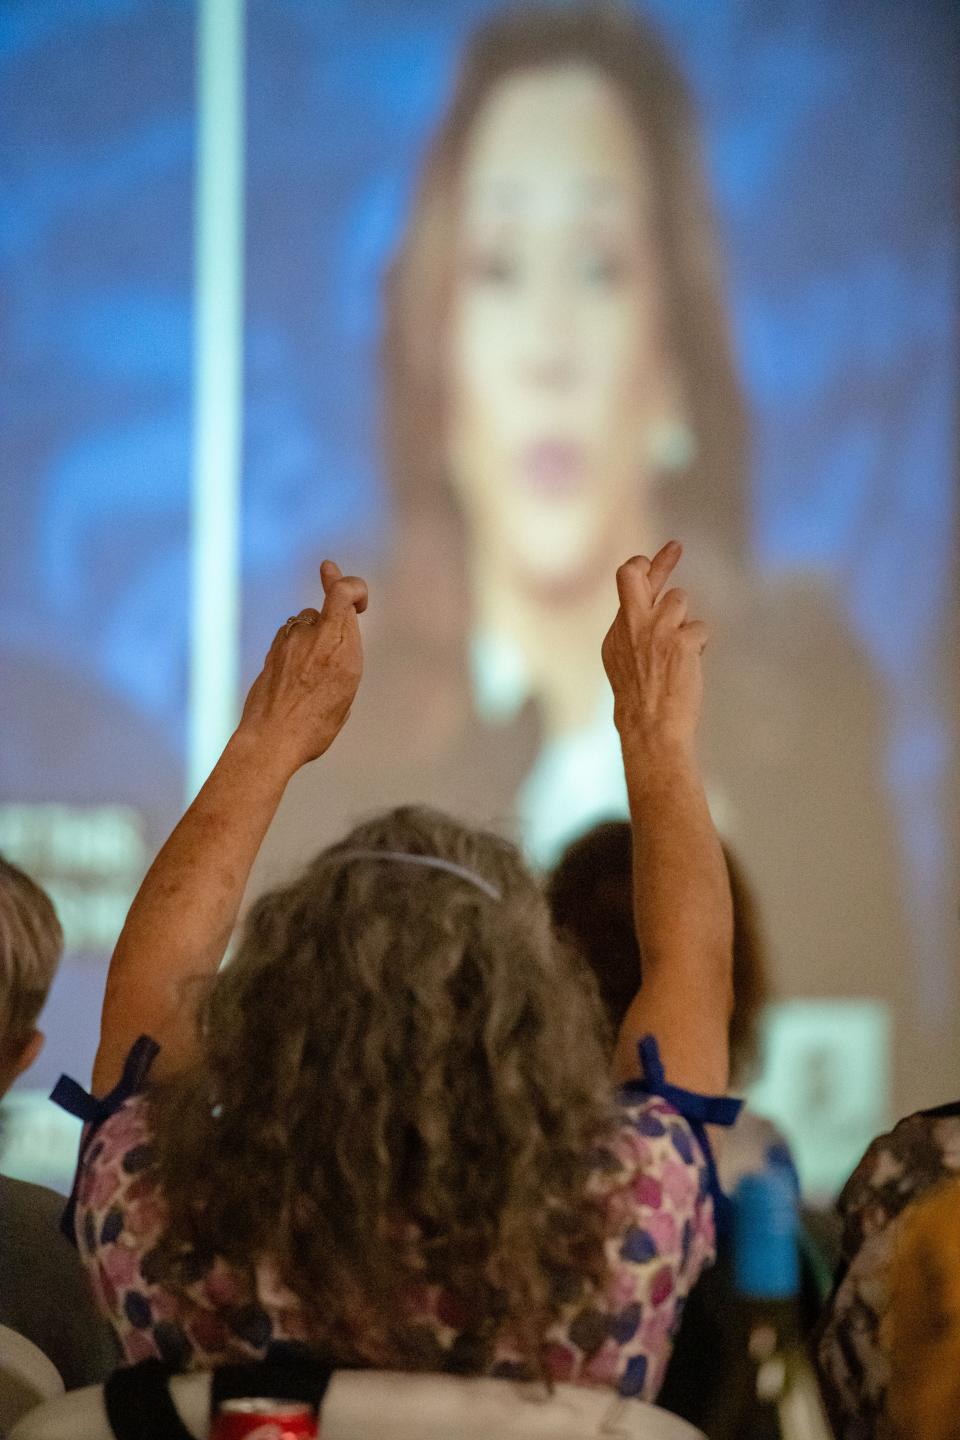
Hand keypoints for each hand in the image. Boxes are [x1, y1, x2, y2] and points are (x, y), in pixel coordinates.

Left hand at [238, 560, 367, 773]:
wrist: (272, 739)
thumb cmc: (314, 726)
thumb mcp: (345, 694)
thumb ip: (345, 656)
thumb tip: (341, 641)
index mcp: (342, 649)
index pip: (341, 592)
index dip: (351, 585)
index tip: (357, 596)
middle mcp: (315, 638)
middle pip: (326, 607)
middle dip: (334, 618)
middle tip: (336, 642)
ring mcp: (290, 641)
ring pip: (305, 622)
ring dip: (313, 633)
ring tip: (313, 668)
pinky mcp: (272, 650)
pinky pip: (289, 636)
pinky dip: (296, 646)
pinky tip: (296, 672)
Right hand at [601, 541, 707, 762]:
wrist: (650, 727)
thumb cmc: (640, 702)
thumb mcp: (623, 663)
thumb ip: (632, 633)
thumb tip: (650, 610)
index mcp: (617, 631)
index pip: (625, 584)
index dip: (641, 569)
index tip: (650, 560)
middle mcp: (632, 624)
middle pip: (636, 573)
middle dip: (659, 561)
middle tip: (676, 548)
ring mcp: (656, 630)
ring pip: (679, 599)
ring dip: (685, 620)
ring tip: (678, 653)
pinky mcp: (680, 641)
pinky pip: (700, 629)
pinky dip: (699, 645)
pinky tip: (689, 666)